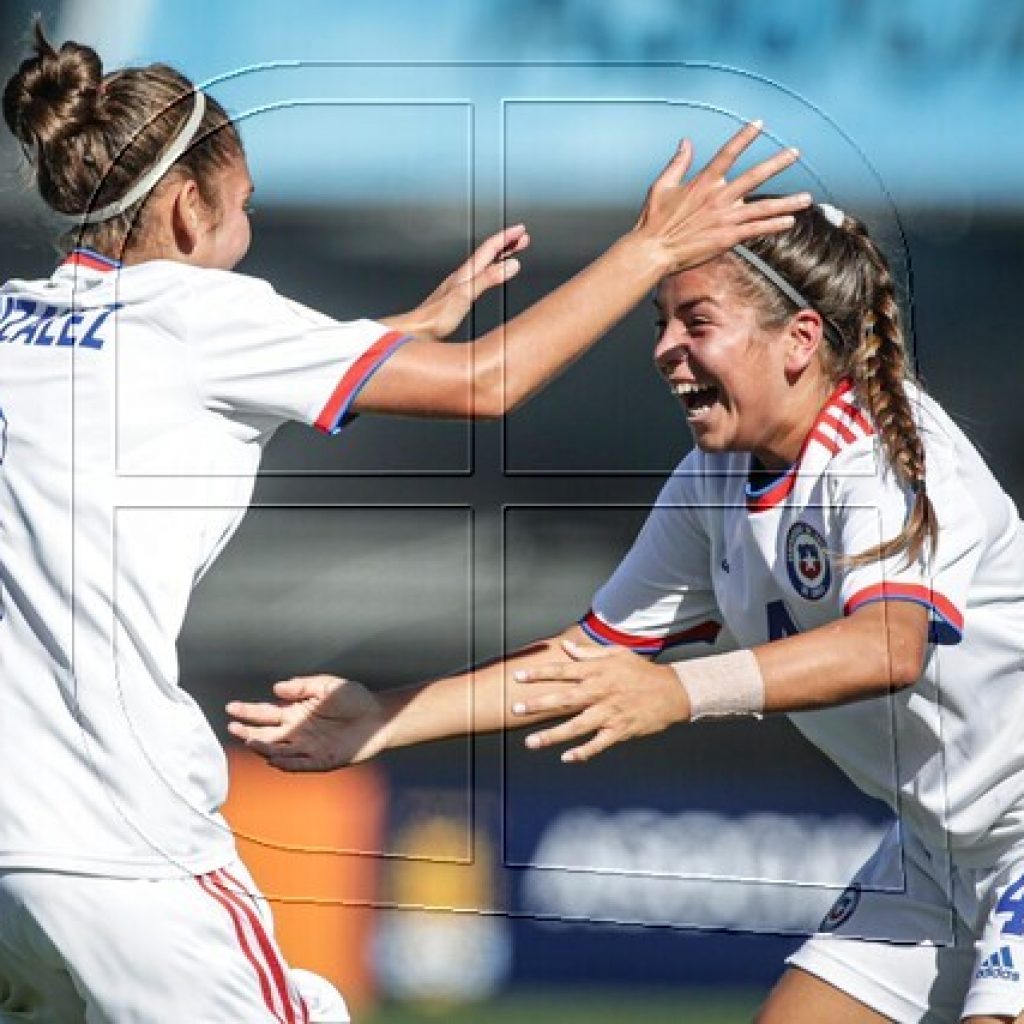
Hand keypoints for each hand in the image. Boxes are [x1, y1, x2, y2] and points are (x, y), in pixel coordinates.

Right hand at [225, 675, 388, 771]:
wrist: (378, 717)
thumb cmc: (354, 699)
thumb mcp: (328, 686)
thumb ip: (303, 687)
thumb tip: (277, 688)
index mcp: (296, 712)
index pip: (266, 713)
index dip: (248, 711)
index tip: (231, 708)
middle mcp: (297, 731)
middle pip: (266, 734)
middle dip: (248, 731)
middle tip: (233, 728)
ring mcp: (307, 747)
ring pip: (278, 750)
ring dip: (263, 747)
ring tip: (250, 741)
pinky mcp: (321, 761)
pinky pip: (299, 764)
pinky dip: (285, 763)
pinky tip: (272, 759)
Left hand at [403, 224, 530, 339]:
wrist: (416, 330)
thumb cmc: (436, 316)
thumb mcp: (466, 295)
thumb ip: (489, 278)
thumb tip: (512, 264)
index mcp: (465, 273)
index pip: (489, 249)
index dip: (506, 238)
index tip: (521, 230)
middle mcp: (462, 276)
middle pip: (487, 254)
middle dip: (506, 244)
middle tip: (522, 238)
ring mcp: (459, 285)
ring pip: (483, 264)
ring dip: (499, 257)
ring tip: (512, 253)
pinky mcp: (457, 297)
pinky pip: (478, 277)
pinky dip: (490, 271)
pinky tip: (489, 276)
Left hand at [509, 639, 688, 762]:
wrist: (673, 692)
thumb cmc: (642, 671)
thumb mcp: (617, 654)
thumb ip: (589, 652)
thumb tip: (566, 646)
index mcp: (598, 671)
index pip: (563, 670)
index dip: (539, 673)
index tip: (517, 676)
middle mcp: (600, 692)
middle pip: (564, 698)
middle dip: (538, 703)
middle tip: (515, 708)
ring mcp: (609, 713)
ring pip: (576, 725)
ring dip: (552, 735)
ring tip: (530, 743)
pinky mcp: (620, 730)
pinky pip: (598, 744)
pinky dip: (583, 752)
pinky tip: (566, 758)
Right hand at [633, 120, 810, 273]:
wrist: (652, 251)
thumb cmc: (653, 221)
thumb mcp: (661, 186)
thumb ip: (678, 163)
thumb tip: (685, 142)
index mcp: (703, 182)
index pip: (728, 153)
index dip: (744, 137)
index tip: (759, 123)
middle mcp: (718, 197)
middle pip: (755, 176)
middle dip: (777, 163)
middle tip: (795, 152)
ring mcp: (725, 219)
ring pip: (763, 207)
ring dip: (787, 203)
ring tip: (806, 198)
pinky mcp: (727, 238)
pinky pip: (756, 230)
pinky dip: (774, 225)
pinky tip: (790, 221)